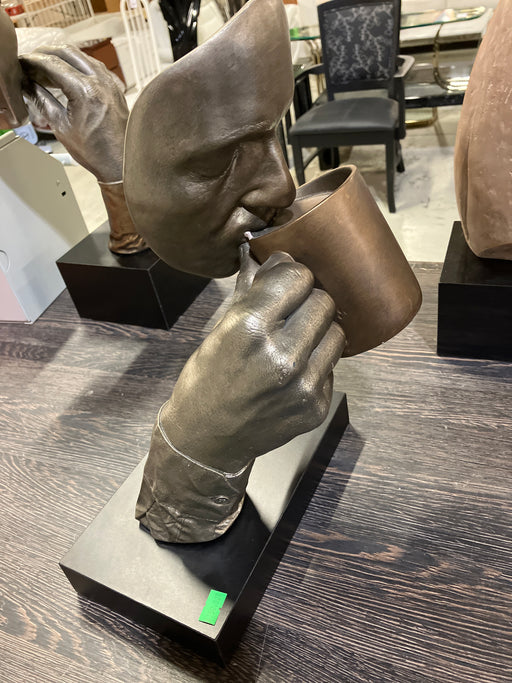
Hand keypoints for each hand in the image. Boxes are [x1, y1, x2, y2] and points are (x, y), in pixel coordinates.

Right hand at [20, 45, 127, 181]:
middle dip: (46, 54)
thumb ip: (42, 100)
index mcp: (85, 92)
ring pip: (81, 56)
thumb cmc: (96, 152)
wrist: (119, 164)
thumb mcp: (61, 127)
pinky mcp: (116, 89)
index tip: (24, 63)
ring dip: (62, 58)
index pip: (52, 64)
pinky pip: (94, 67)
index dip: (33, 61)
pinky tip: (69, 75)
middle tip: (32, 63)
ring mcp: (111, 84)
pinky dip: (78, 65)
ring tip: (47, 70)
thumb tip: (28, 85)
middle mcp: (101, 83)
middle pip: (66, 53)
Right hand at [160, 245, 345, 472]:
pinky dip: (317, 362)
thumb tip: (270, 253)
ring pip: (337, 332)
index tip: (284, 281)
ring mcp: (303, 385)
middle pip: (323, 301)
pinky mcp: (316, 406)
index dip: (291, 275)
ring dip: (319, 330)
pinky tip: (295, 370)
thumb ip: (251, 290)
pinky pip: (332, 366)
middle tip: (291, 311)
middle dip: (307, 300)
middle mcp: (281, 356)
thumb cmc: (207, 378)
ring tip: (297, 340)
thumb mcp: (220, 329)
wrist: (207, 439)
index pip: (297, 276)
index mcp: (250, 329)